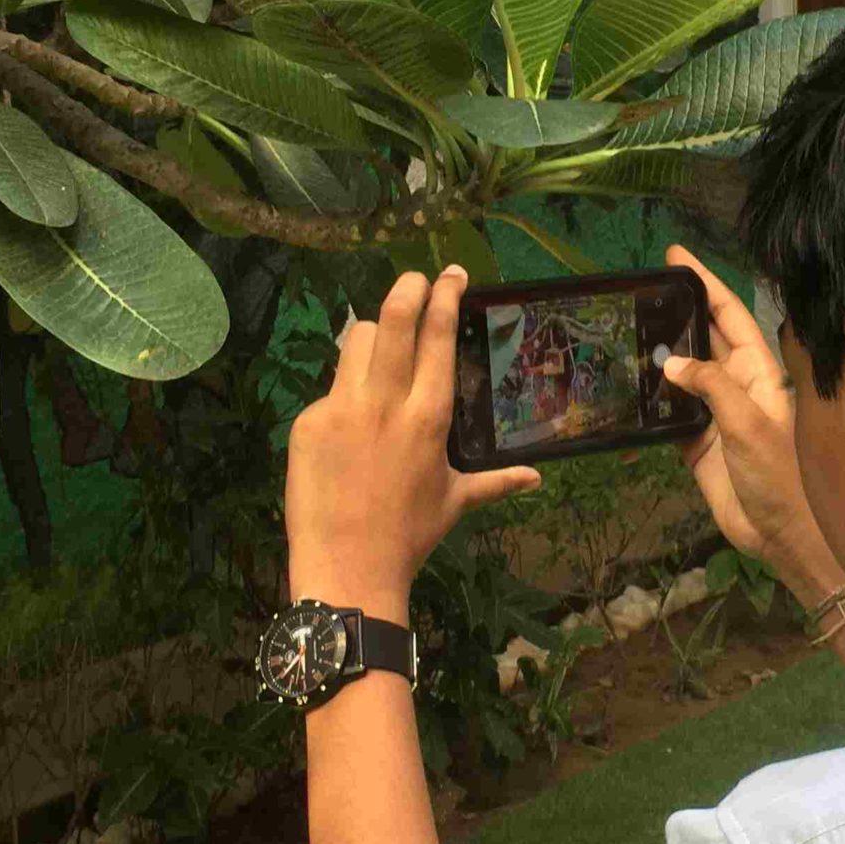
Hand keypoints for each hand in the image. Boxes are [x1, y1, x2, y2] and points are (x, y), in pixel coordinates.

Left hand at [284, 267, 539, 616]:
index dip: (445, 297)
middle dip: (407, 288)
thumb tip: (536, 480)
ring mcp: (341, 408)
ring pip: (356, 343)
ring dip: (373, 334)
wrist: (348, 568)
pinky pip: (329, 390)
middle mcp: (386, 402)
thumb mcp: (454, 503)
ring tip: (381, 342)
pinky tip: (349, 419)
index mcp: (429, 416)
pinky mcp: (307, 422)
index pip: (437, 336)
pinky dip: (344, 394)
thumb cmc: (408, 536)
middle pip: (394, 320)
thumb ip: (495, 482)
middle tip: (416, 278)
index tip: (451, 275)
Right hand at [658, 246, 841, 606]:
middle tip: (637, 292)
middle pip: (701, 338)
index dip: (706, 285)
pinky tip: (624, 384)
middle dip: (674, 313)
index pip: (729, 316)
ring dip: (657, 355)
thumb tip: (669, 361)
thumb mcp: (748, 424)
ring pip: (681, 372)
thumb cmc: (778, 475)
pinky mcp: (694, 441)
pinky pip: (667, 411)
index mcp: (758, 371)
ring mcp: (713, 412)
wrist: (779, 533)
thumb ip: (711, 387)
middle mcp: (735, 384)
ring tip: (622, 330)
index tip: (676, 257)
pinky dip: (648, 400)